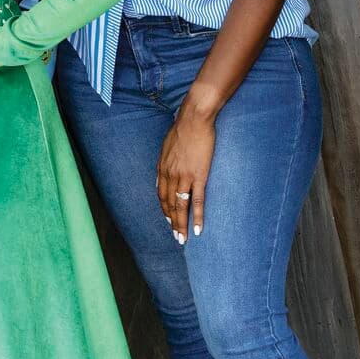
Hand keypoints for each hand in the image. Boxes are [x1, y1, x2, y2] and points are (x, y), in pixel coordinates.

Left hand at [158, 108, 214, 242]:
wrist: (193, 119)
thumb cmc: (182, 130)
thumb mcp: (167, 147)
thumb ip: (165, 162)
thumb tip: (163, 174)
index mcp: (162, 168)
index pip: (161, 194)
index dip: (164, 209)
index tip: (168, 220)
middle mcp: (170, 175)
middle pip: (169, 204)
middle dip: (172, 222)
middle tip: (176, 237)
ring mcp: (183, 176)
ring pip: (180, 206)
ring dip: (181, 225)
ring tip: (183, 239)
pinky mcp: (198, 176)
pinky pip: (197, 201)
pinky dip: (197, 217)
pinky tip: (198, 229)